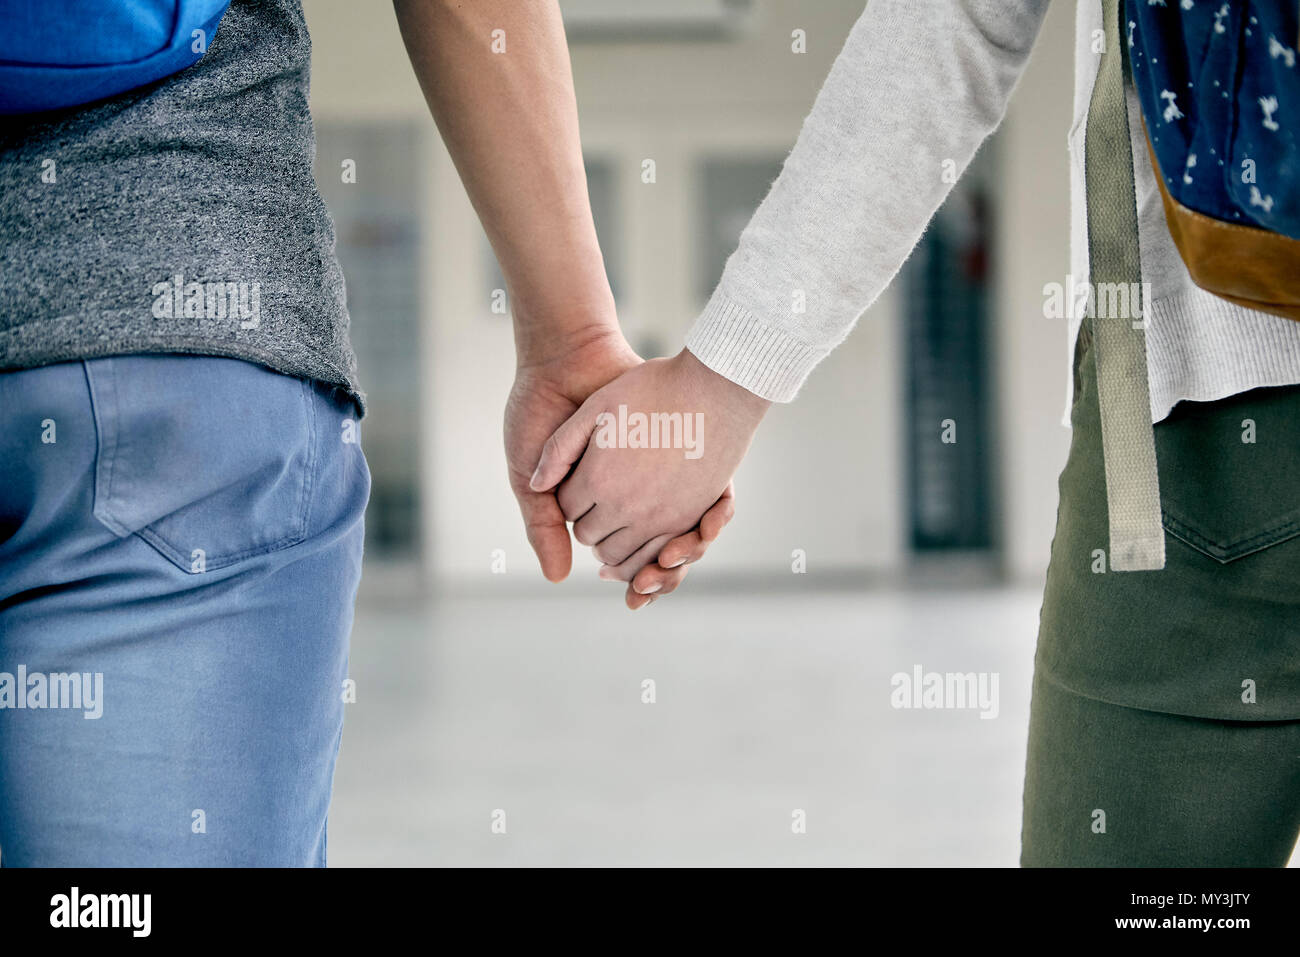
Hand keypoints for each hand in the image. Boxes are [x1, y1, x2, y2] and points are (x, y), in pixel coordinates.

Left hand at [530, 348, 768, 590]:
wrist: (716, 388)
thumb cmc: (656, 389)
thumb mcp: (597, 407)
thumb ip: (560, 448)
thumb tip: (536, 484)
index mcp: (599, 479)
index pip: (566, 508)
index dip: (568, 495)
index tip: (577, 481)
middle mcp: (627, 507)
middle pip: (589, 536)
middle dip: (586, 521)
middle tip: (593, 501)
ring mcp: (661, 518)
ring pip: (619, 554)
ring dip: (611, 541)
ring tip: (613, 520)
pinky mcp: (691, 521)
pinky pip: (656, 556)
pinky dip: (642, 554)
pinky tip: (639, 535)